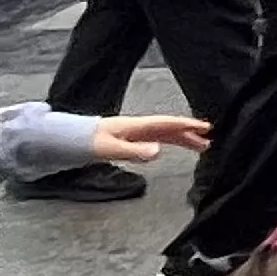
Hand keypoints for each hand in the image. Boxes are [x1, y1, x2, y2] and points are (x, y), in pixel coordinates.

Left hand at [90, 114, 211, 162]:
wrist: (68, 141)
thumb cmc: (87, 142)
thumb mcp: (110, 149)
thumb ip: (134, 151)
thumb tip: (158, 151)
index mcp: (137, 126)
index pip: (167, 124)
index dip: (187, 125)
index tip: (205, 128)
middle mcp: (138, 127)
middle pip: (169, 129)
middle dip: (189, 134)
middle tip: (208, 142)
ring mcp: (133, 133)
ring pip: (163, 135)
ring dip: (181, 139)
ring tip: (198, 147)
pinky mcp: (128, 140)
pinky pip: (154, 139)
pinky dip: (166, 142)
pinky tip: (168, 149)